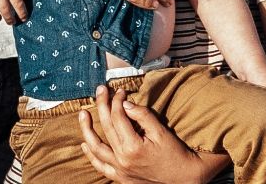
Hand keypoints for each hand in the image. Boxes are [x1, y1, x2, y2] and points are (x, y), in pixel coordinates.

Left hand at [79, 85, 227, 183]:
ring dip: (87, 130)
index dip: (117, 100)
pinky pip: (101, 167)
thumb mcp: (161, 131)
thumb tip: (125, 103)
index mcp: (133, 146)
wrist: (183, 177)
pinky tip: (84, 144)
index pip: (118, 117)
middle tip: (100, 91)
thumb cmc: (174, 153)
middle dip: (102, 106)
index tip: (120, 91)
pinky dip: (91, 156)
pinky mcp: (121, 177)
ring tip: (82, 114)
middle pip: (106, 127)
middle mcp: (123, 159)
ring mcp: (120, 170)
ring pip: (97, 147)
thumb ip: (142, 115)